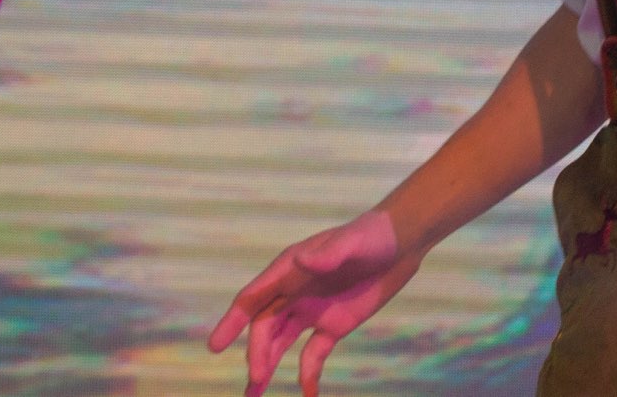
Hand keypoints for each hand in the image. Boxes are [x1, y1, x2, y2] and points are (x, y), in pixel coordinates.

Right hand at [206, 210, 419, 396]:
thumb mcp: (353, 242)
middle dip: (257, 353)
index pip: (252, 298)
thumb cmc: (372, 236)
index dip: (231, 322)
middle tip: (256, 381)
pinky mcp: (332, 326)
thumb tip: (302, 259)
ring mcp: (310, 310)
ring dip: (267, 367)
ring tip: (255, 395)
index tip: (215, 346)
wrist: (401, 245)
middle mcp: (292, 291)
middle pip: (264, 327)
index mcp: (289, 270)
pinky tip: (308, 393)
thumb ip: (329, 253)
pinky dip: (307, 374)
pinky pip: (312, 355)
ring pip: (279, 344)